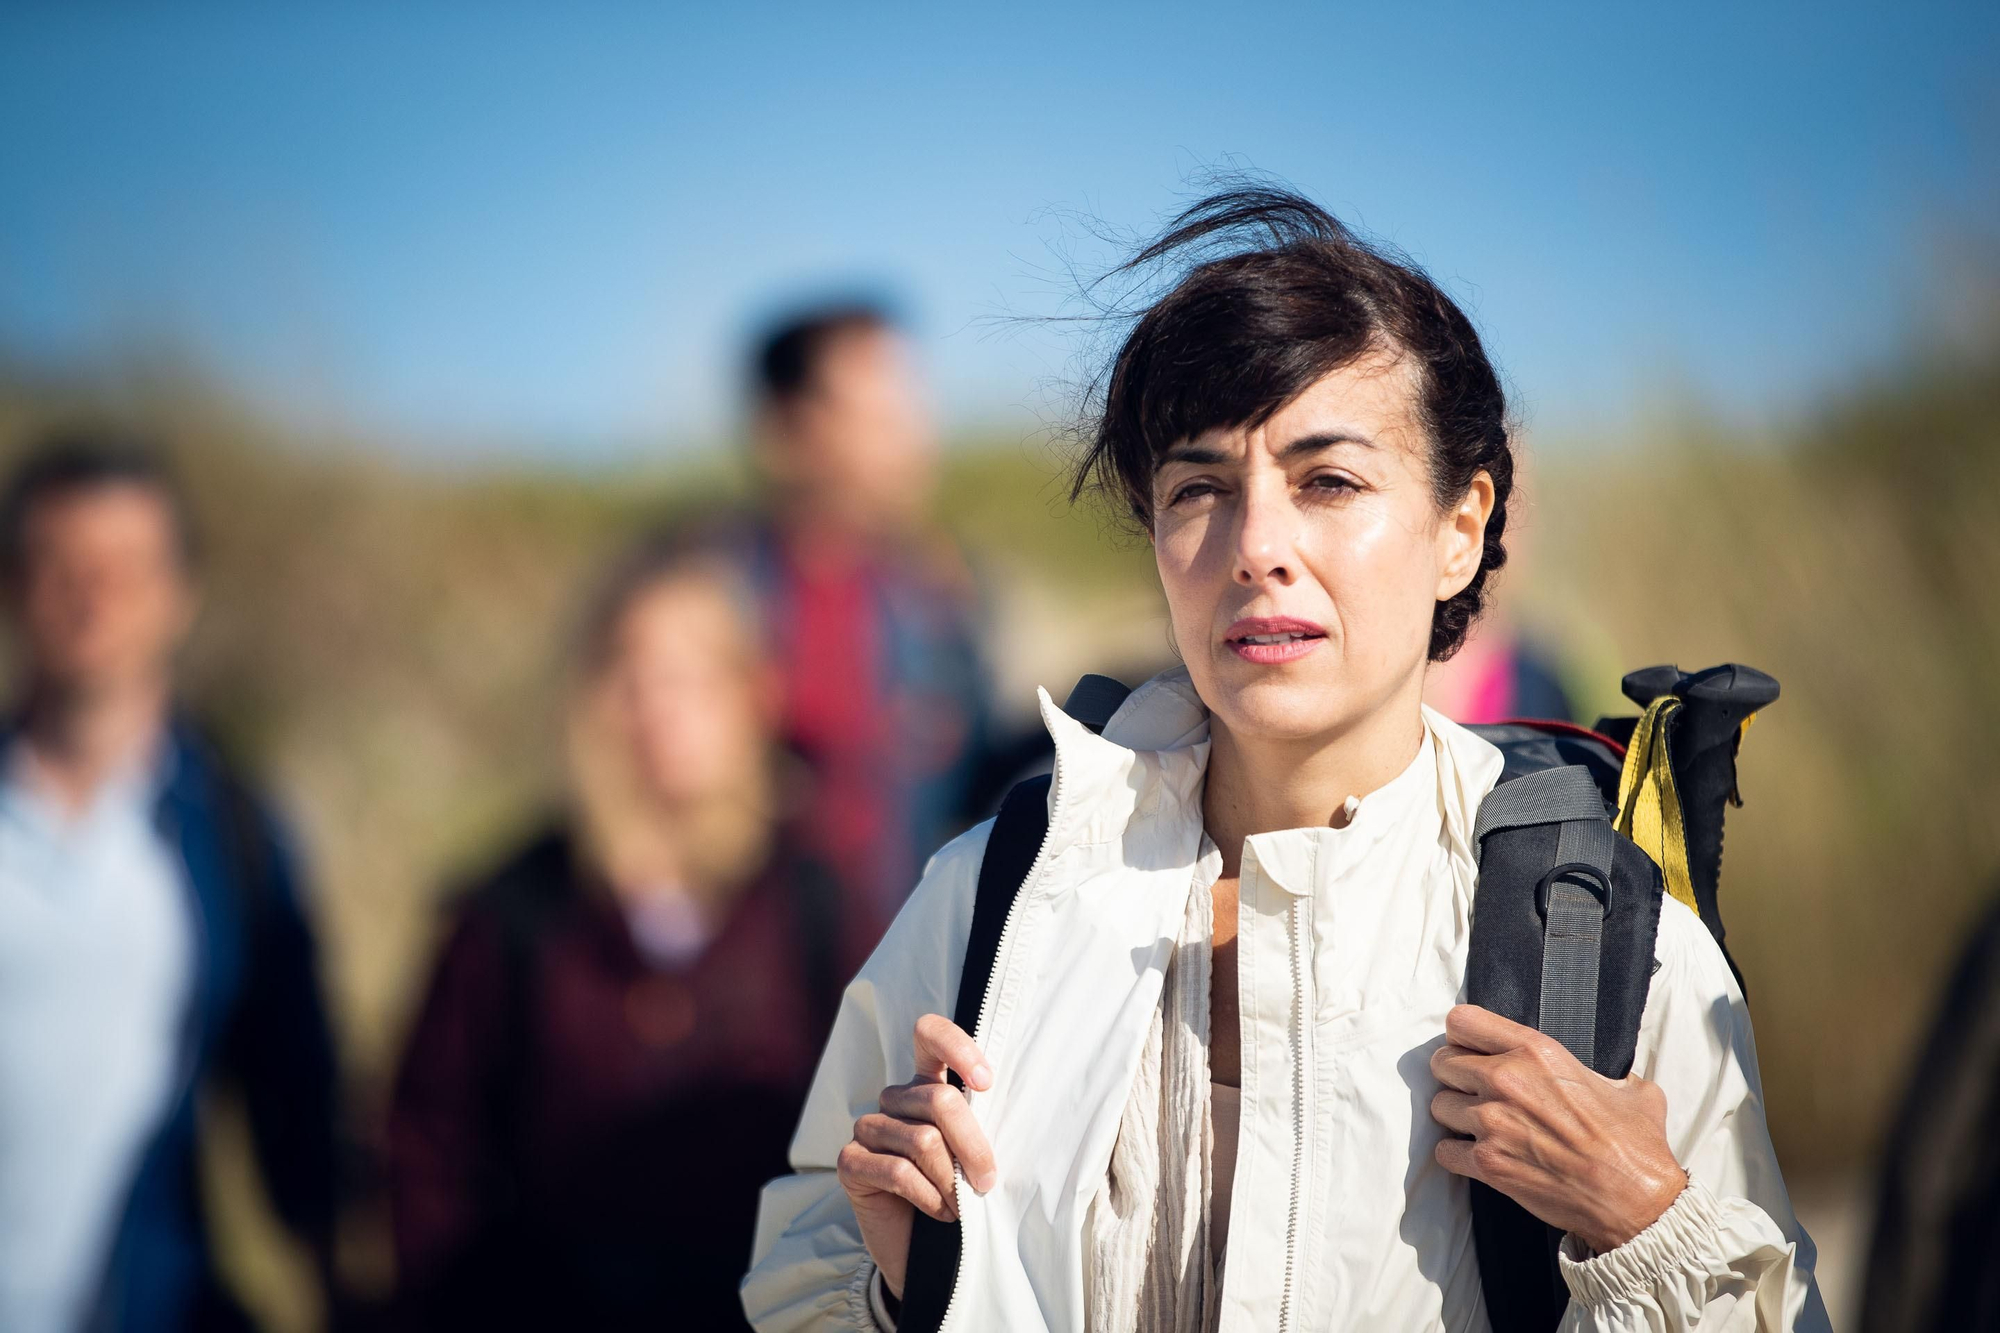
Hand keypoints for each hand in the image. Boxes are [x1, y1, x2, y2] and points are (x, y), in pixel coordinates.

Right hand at [837, 1014, 997, 1298]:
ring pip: (923, 1140)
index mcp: (925, 1085)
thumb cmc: (958, 1197)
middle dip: (972, 1145)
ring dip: (951, 1180)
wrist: (927, 1255)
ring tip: (961, 1205)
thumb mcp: (972, 1156)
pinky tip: (939, 1212)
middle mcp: (894, 1101)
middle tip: (987, 1181)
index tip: (986, 1083)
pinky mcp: (850, 1162)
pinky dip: (928, 1196)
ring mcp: (868, 1129)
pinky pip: (897, 1170)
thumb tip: (989, 1103)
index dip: (958, 1048)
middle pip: (938, 1100)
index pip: (930, 1036)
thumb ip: (975, 1126)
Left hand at [1430, 1004, 1685, 1254]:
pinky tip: (1478, 1156)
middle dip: (1456, 1077)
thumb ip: (1600, 1071)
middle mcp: (1506, 1079)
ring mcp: (1492, 1122)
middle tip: (1475, 1091)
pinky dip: (1457, 1155)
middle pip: (1442, 1062)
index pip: (1462, 1021)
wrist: (1635, 1202)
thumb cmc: (1634, 1146)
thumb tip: (1604, 1076)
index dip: (1463, 1036)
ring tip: (1481, 1126)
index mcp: (1536, 1051)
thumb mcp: (1627, 1087)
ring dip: (1455, 1116)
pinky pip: (1444, 1150)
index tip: (1470, 1049)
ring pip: (1439, 1105)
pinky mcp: (1486, 1162)